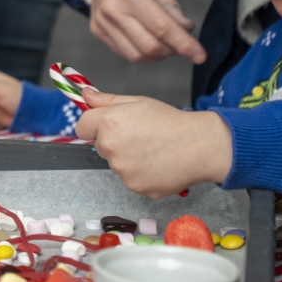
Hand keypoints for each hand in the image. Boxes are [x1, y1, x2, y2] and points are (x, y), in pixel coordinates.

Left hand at [75, 89, 232, 197]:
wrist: (199, 145)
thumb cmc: (169, 120)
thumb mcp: (137, 102)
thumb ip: (107, 100)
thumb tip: (84, 95)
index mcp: (108, 122)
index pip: (82, 127)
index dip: (94, 125)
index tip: (108, 125)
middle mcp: (111, 147)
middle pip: (101, 147)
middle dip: (114, 142)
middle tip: (140, 136)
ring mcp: (122, 171)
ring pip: (116, 165)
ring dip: (128, 160)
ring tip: (153, 151)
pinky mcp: (135, 187)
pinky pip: (131, 180)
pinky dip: (141, 175)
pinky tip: (158, 165)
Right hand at [88, 0, 203, 63]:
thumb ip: (172, 7)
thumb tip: (185, 31)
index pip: (162, 28)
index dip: (184, 44)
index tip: (200, 56)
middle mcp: (113, 10)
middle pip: (150, 46)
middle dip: (172, 50)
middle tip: (183, 43)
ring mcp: (102, 22)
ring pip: (137, 55)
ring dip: (158, 55)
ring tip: (166, 43)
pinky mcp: (97, 29)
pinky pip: (124, 52)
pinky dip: (142, 53)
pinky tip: (149, 41)